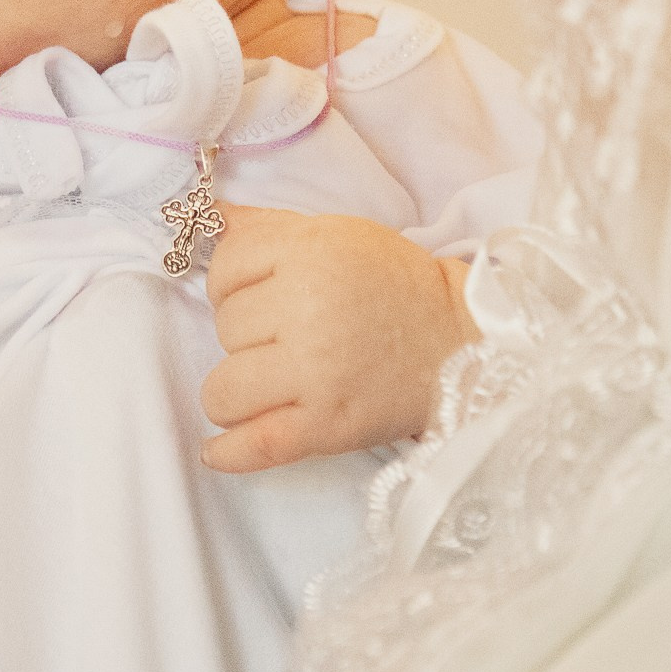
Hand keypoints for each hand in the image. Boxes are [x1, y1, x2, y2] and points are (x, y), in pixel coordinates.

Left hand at [198, 205, 478, 473]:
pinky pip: (254, 444)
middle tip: (289, 337)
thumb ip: (269, 227)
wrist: (460, 342)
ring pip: (223, 389)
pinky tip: (218, 451)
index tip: (261, 296)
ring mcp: (316, 372)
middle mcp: (308, 309)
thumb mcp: (336, 234)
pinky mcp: (327, 425)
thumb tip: (210, 218)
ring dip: (237, 392)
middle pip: (225, 328)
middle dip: (247, 334)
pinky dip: (229, 453)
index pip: (224, 268)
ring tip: (269, 386)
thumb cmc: (394, 285)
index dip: (235, 284)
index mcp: (310, 253)